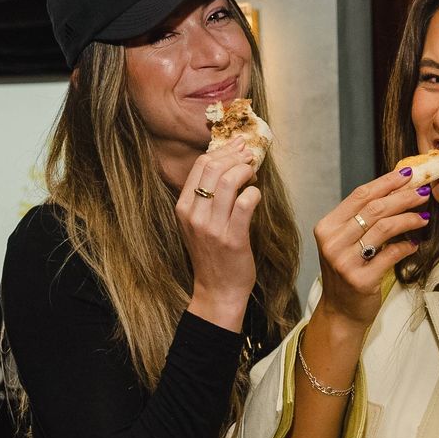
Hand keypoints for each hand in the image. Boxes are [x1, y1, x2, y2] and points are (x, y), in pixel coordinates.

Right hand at [179, 144, 262, 328]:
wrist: (217, 290)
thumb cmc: (212, 254)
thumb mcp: (199, 223)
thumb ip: (207, 196)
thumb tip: (227, 163)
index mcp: (183, 207)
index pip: (200, 166)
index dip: (222, 151)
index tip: (238, 147)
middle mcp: (194, 215)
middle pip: (213, 168)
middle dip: (236, 156)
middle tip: (250, 156)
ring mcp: (212, 227)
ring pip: (229, 182)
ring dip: (246, 171)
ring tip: (254, 174)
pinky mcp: (232, 238)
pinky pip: (246, 203)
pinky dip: (255, 192)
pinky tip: (256, 195)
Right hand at [313, 165, 431, 326]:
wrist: (341, 311)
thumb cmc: (348, 272)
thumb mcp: (346, 242)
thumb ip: (363, 218)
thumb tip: (397, 188)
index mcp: (327, 227)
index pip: (360, 195)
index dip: (386, 182)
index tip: (408, 174)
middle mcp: (332, 242)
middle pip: (374, 209)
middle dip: (403, 197)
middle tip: (423, 192)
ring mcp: (345, 262)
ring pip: (384, 228)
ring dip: (409, 218)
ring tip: (424, 216)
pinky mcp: (360, 279)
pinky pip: (391, 255)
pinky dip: (406, 247)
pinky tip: (415, 244)